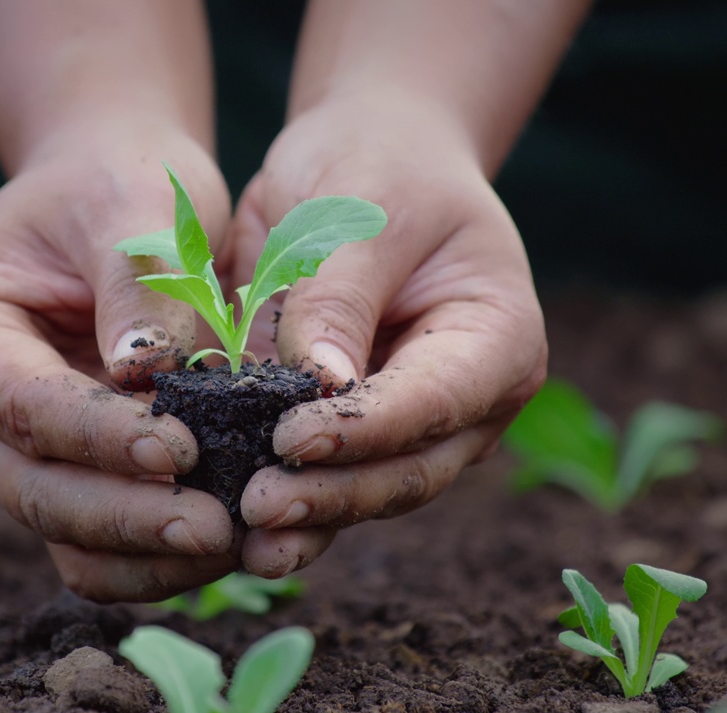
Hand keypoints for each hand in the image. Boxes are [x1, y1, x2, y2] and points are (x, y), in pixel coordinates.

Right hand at [0, 131, 240, 601]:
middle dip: (127, 517)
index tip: (180, 451)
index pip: (20, 404)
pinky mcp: (65, 478)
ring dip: (147, 554)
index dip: (98, 438)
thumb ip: (134, 280)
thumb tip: (144, 375)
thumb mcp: (130, 200)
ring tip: (237, 543)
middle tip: (219, 527)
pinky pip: (102, 546)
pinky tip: (233, 541)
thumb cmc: (116, 184)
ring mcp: (10, 453)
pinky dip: (159, 555)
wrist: (118, 199)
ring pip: (67, 537)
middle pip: (36, 490)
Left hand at [220, 93, 547, 576]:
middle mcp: (465, 400)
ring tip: (245, 540)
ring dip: (308, 517)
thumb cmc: (378, 166)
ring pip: (365, 490)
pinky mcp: (353, 432)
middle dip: (334, 494)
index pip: (433, 400)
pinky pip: (322, 476)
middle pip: (407, 469)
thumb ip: (339, 296)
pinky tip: (230, 521)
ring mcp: (411, 426)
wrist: (364, 159)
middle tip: (258, 508)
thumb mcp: (365, 207)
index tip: (292, 440)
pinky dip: (282, 494)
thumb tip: (317, 385)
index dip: (364, 429)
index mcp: (496, 339)